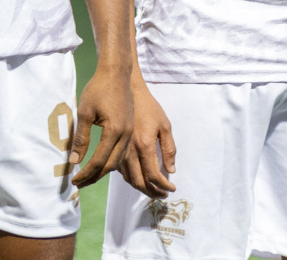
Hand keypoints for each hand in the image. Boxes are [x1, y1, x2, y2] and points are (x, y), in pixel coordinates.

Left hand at [70, 70, 132, 186]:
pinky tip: (101, 164)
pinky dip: (111, 162)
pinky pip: (122, 153)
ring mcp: (130, 134)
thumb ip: (80, 138)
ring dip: (102, 171)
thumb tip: (74, 161)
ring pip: (118, 161)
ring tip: (87, 177)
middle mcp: (126, 136)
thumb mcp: (84, 112)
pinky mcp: (130, 130)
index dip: (86, 173)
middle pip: (111, 165)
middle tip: (79, 183)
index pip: (99, 161)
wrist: (117, 74)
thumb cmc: (98, 89)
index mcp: (115, 132)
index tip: (75, 180)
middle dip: (94, 176)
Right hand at [120, 81, 175, 198]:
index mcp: (144, 145)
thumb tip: (170, 171)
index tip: (172, 190)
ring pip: (127, 177)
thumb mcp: (165, 126)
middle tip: (162, 195)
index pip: (153, 176)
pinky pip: (120, 169)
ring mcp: (119, 149)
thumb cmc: (149, 107)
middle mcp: (129, 150)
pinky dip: (130, 177)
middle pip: (138, 182)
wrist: (128, 91)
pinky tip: (139, 176)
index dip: (163, 187)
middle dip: (152, 193)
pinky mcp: (114, 146)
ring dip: (140, 188)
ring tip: (152, 190)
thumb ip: (169, 150)